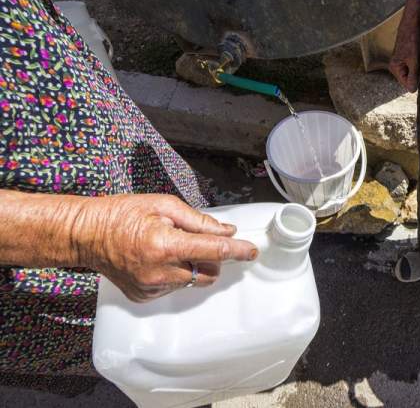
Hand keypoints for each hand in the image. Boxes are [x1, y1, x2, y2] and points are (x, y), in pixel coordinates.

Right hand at [74, 194, 257, 301]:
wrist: (86, 234)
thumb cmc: (121, 214)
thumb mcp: (164, 205)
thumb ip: (199, 221)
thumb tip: (226, 231)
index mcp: (165, 245)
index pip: (215, 251)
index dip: (238, 251)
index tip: (251, 251)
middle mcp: (159, 272)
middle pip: (208, 272)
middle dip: (212, 257)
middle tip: (195, 240)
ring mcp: (151, 287)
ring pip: (193, 281)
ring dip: (193, 266)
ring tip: (171, 247)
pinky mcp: (145, 296)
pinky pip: (174, 287)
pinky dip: (175, 274)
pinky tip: (157, 259)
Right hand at [389, 0, 419, 91]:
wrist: (413, 19)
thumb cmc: (412, 38)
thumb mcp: (414, 59)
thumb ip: (414, 76)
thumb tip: (413, 91)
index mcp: (394, 68)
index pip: (407, 85)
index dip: (417, 82)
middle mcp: (396, 65)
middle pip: (411, 79)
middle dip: (419, 75)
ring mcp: (402, 60)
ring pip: (415, 72)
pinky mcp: (408, 55)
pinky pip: (416, 65)